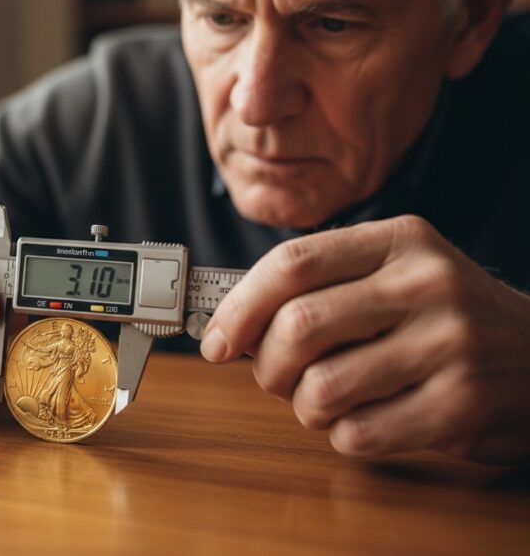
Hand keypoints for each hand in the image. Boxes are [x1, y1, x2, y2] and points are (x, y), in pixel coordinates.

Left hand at [201, 215, 529, 462]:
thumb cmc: (442, 317)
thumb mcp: (392, 274)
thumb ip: (319, 288)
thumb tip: (228, 328)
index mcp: (399, 240)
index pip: (292, 264)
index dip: (239, 307)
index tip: (214, 339)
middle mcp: (427, 283)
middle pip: (297, 327)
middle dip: (266, 365)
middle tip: (275, 378)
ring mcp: (450, 343)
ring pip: (321, 388)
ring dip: (306, 407)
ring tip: (329, 399)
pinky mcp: (461, 403)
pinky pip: (358, 433)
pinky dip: (345, 436)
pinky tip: (369, 418)